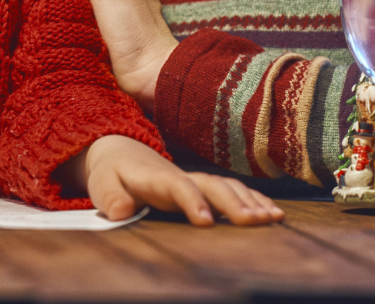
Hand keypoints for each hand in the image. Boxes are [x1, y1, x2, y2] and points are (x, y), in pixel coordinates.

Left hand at [75, 134, 283, 225]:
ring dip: (250, 201)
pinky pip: (232, 190)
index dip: (192, 202)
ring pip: (226, 187)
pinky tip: (272, 214)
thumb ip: (108, 196)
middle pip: (212, 186)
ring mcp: (194, 180)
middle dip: (234, 202)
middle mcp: (181, 176)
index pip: (177, 186)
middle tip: (256, 221)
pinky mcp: (202, 187)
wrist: (120, 153)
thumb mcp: (102, 182)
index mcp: (156, 178)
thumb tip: (119, 211)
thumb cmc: (111, 172)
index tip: (206, 221)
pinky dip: (253, 199)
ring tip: (273, 218)